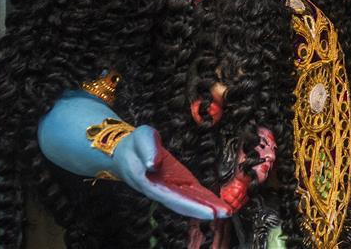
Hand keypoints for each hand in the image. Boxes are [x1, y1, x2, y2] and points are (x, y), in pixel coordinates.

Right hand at [113, 125, 230, 219]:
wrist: (124, 151)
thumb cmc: (133, 143)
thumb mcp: (140, 138)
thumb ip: (147, 149)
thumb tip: (153, 163)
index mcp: (149, 182)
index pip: (171, 197)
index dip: (190, 205)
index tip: (207, 212)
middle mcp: (160, 190)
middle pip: (182, 204)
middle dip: (203, 210)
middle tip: (225, 213)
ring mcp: (168, 187)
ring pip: (188, 201)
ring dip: (206, 207)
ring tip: (226, 211)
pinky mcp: (175, 182)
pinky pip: (189, 193)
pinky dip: (202, 199)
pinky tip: (216, 203)